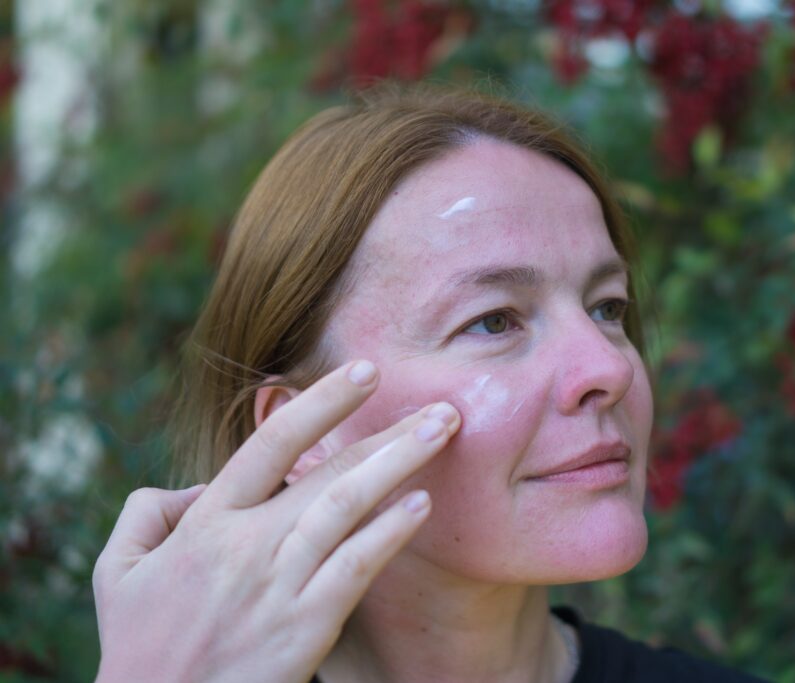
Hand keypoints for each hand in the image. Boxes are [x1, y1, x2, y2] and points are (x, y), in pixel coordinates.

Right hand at [92, 361, 459, 682]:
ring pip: (346, 507)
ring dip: (400, 465)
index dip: (322, 401)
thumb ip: (151, 509)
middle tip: (441, 405)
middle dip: (388, 433)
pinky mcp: (306, 625)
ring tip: (443, 433)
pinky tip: (421, 505)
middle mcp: (247, 543)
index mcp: (207, 522)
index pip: (272, 443)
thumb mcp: (118, 569)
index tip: (364, 371)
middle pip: (327, 471)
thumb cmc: (140, 643)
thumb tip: (199, 485)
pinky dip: (389, 533)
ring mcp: (279, 583)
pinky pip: (356, 568)